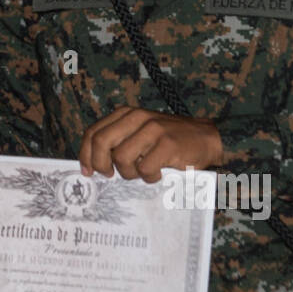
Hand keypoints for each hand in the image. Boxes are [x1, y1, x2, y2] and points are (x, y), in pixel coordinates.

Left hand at [79, 106, 224, 181]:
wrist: (207, 138)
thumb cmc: (169, 141)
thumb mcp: (140, 133)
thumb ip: (119, 141)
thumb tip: (93, 165)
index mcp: (126, 113)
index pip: (93, 132)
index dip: (85, 154)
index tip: (87, 171)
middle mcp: (137, 117)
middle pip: (101, 142)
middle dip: (100, 164)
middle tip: (109, 176)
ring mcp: (153, 129)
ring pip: (121, 157)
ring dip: (128, 172)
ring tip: (141, 173)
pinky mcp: (167, 144)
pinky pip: (145, 168)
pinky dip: (149, 177)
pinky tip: (158, 174)